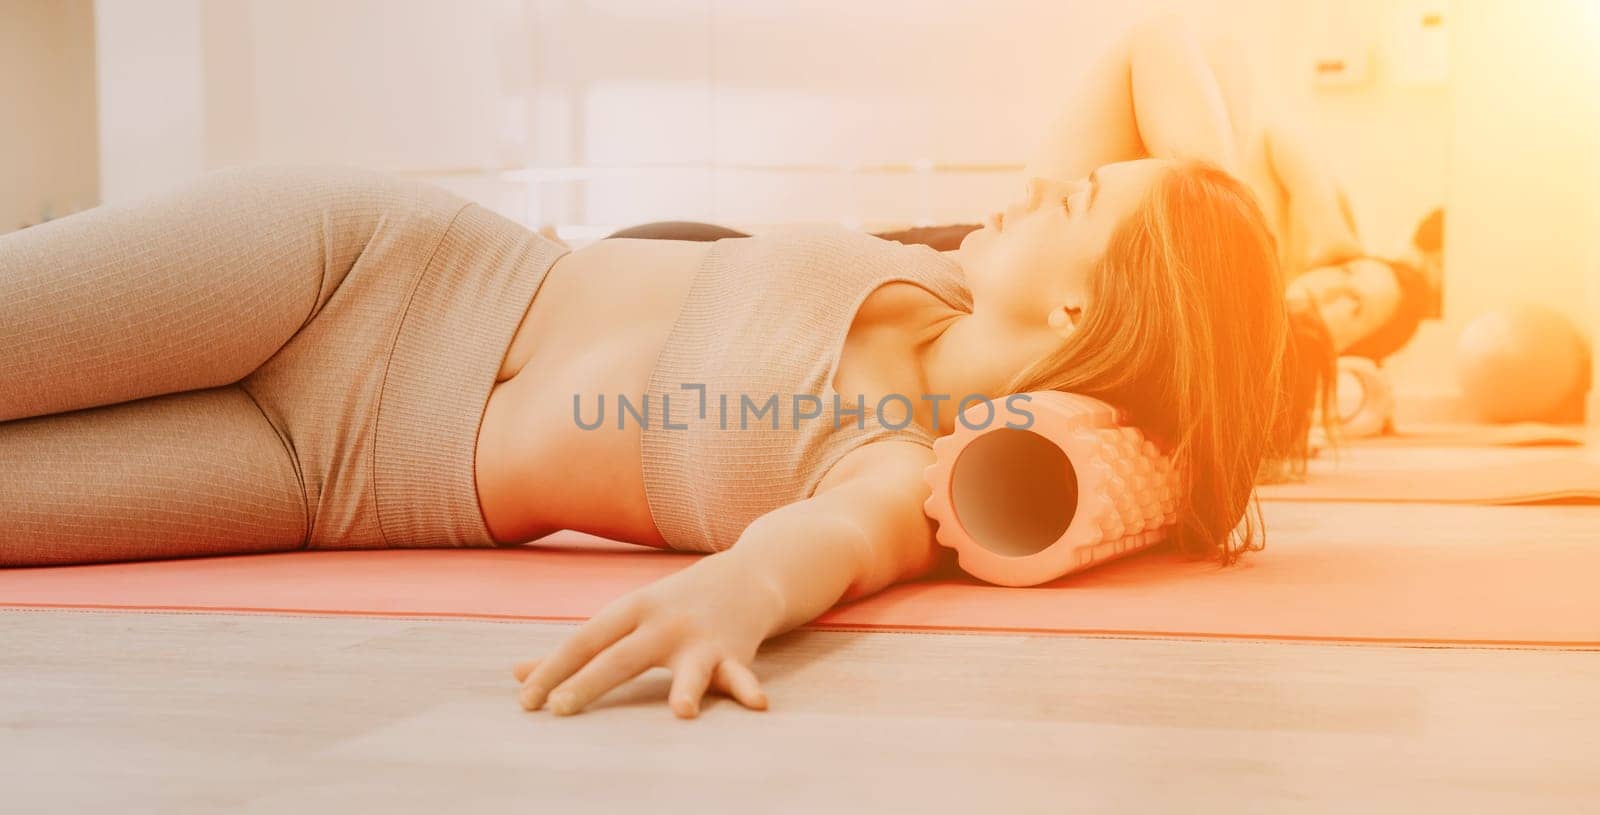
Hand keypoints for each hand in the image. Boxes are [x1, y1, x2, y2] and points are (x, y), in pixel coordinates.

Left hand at [512, 554, 779, 718]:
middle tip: (559, 707)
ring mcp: (700, 639)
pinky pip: (740, 675)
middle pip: (622, 656)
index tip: (525, 699)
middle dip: (590, 681)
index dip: (553, 669)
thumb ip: (576, 650)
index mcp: (632, 611)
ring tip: (683, 710)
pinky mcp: (734, 653)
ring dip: (687, 687)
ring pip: (690, 668)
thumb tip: (516, 674)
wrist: (748, 575)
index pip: (584, 641)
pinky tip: (756, 704)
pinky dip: (747, 688)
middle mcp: (663, 623)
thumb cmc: (674, 604)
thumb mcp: (626, 616)